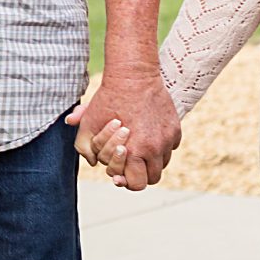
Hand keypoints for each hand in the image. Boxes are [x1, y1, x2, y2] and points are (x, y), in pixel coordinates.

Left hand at [73, 72, 179, 191]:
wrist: (133, 75)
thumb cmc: (108, 98)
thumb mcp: (89, 121)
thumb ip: (84, 145)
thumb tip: (91, 162)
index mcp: (134, 151)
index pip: (136, 184)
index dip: (127, 181)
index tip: (120, 173)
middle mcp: (154, 148)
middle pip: (152, 178)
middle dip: (140, 174)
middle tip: (130, 164)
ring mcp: (167, 139)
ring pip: (162, 164)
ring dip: (151, 161)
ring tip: (139, 148)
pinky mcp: (175, 129)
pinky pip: (170, 147)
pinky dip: (161, 146)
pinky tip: (149, 134)